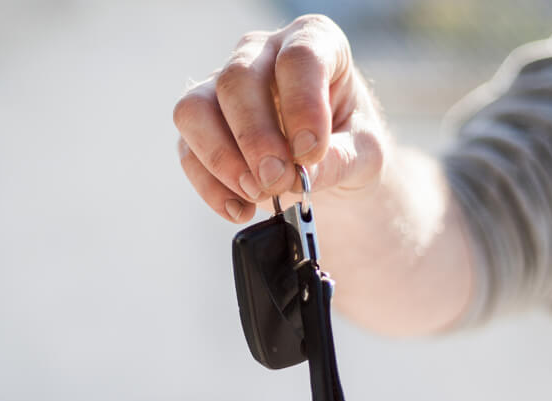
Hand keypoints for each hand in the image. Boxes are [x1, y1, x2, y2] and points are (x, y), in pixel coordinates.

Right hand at [173, 14, 387, 222]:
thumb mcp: (364, 153)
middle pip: (237, 80)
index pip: (299, 57)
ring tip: (256, 194)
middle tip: (278, 181)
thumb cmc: (349, 143)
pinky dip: (211, 186)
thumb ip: (339, 160)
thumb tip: (298, 175)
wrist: (327, 164)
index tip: (311, 153)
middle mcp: (261, 54)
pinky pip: (187, 150)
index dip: (303, 106)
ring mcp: (222, 86)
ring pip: (195, 109)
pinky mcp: (200, 125)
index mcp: (313, 41)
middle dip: (255, 138)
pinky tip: (241, 209)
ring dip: (222, 159)